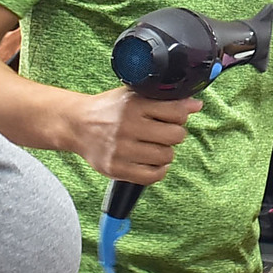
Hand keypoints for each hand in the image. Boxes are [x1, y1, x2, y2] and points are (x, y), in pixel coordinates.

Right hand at [68, 86, 202, 184]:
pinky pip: (151, 176)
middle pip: (175, 136)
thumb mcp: (134, 95)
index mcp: (133, 104)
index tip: (177, 117)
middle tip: (165, 132)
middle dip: (175, 134)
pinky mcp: (116, 168)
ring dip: (166, 153)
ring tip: (155, 146)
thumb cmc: (108, 109)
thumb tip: (196, 104)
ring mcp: (121, 149)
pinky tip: (152, 162)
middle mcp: (127, 126)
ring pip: (166, 157)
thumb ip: (164, 100)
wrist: (77, 125)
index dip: (182, 115)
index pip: (176, 112)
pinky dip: (158, 170)